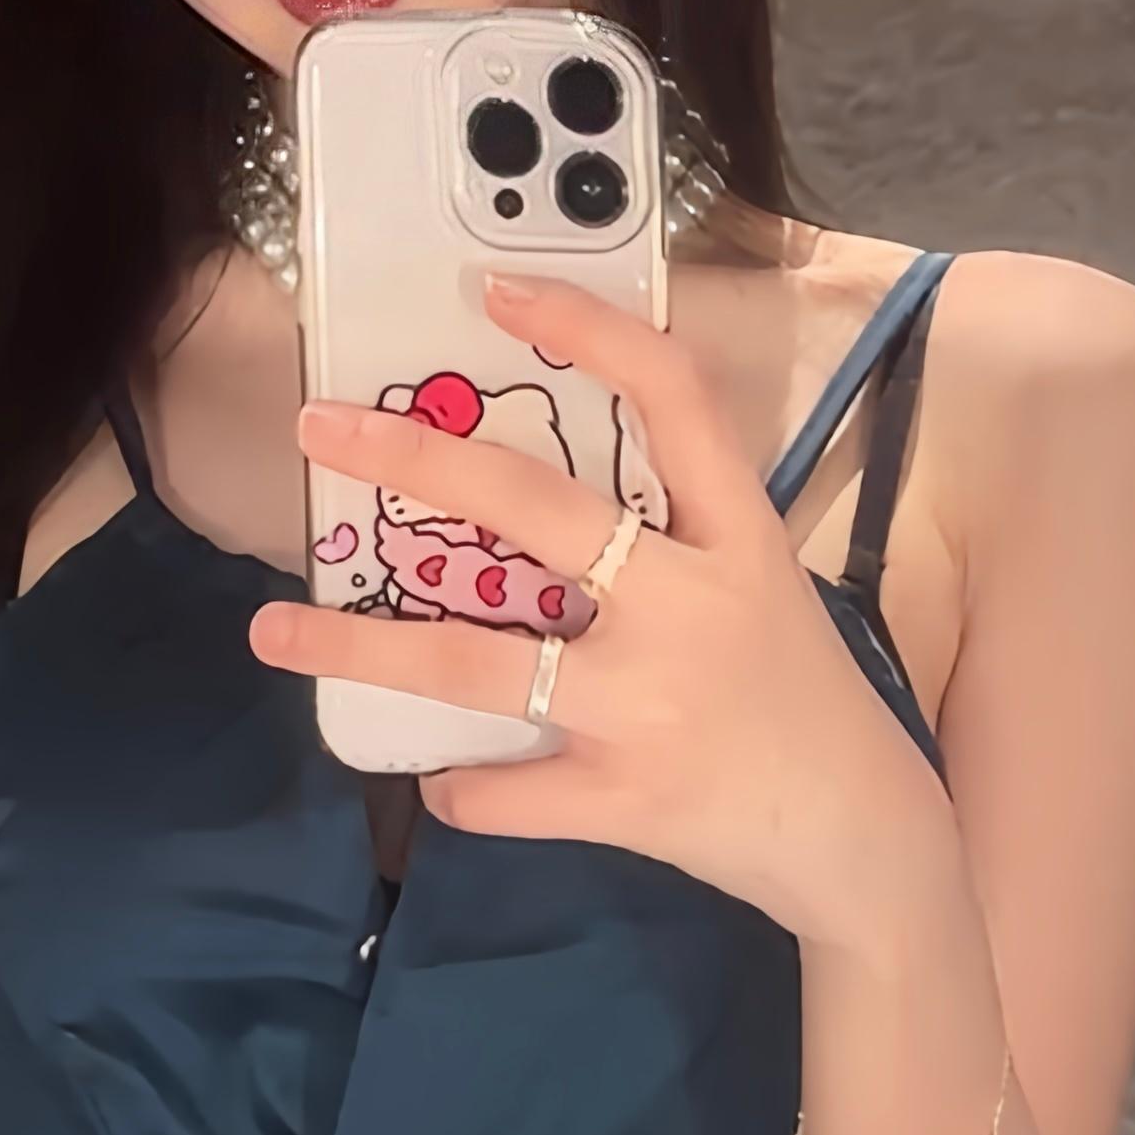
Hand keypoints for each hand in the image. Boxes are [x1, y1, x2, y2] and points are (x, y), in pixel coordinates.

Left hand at [248, 268, 957, 950]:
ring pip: (474, 663)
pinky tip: (440, 781)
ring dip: (360, 646)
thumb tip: (522, 507)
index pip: (673, 400)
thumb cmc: (800, 701)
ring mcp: (651, 704)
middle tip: (319, 430)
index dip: (587, 332)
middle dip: (414, 462)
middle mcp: (691, 606)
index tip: (496, 294)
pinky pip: (500, 790)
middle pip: (533, 509)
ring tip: (272, 630)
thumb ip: (673, 544)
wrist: (863, 839)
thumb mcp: (764, 590)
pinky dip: (457, 789)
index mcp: (738, 538)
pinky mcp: (625, 797)